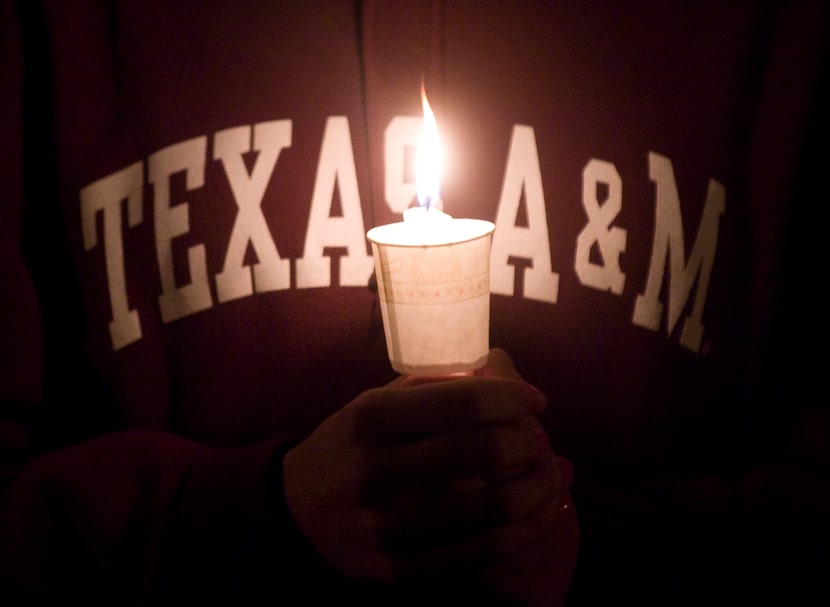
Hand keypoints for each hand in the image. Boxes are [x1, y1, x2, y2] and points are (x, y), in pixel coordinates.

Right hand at [282, 349, 561, 583]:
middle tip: (539, 438)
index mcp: (373, 420)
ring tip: (557, 472)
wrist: (296, 514)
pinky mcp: (402, 570)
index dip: (512, 398)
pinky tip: (546, 511)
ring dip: (541, 487)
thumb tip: (505, 378)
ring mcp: (391, 528)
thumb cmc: (348, 447)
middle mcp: (380, 472)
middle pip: (483, 452)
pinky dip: (528, 529)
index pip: (463, 403)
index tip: (534, 400)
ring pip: (493, 508)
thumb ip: (432, 390)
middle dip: (528, 441)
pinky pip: (483, 552)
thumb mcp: (373, 403)